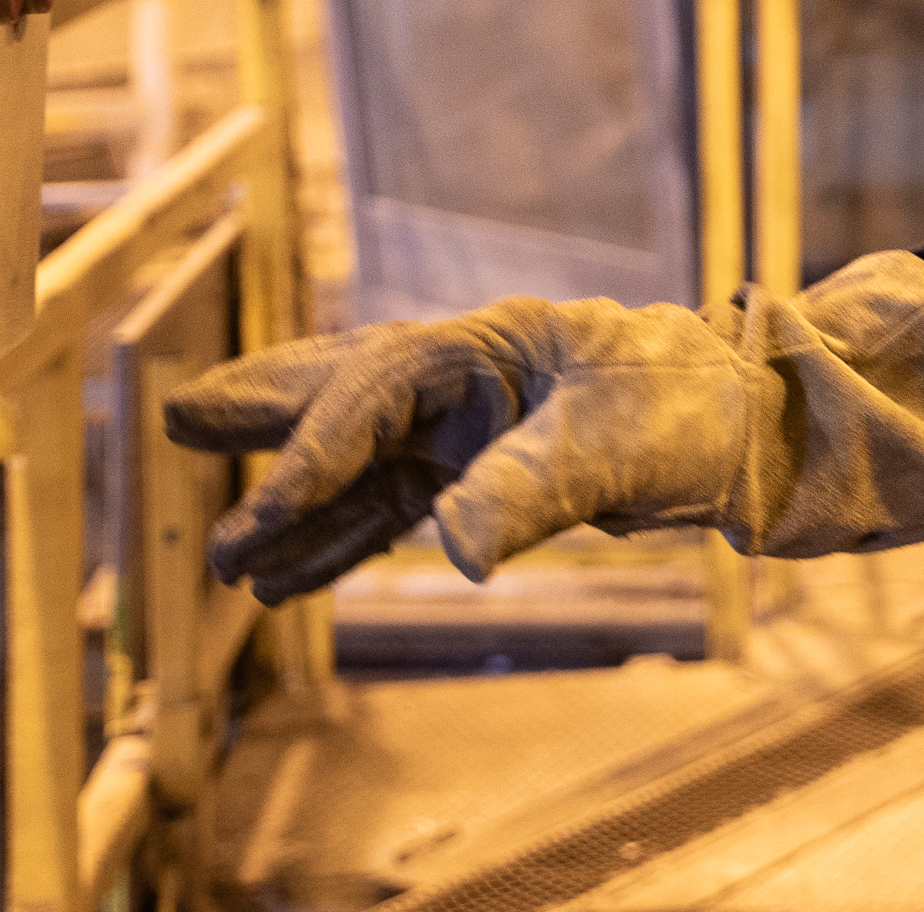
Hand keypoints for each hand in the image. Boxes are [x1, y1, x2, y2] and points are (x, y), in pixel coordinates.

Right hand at [164, 298, 755, 603]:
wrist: (746, 428)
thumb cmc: (689, 410)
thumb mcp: (617, 447)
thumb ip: (532, 491)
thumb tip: (453, 549)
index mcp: (490, 344)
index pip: (375, 389)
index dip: (311, 452)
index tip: (257, 520)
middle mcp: (466, 376)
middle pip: (343, 391)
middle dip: (265, 416)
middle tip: (176, 422)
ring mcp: (469, 424)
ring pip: (359, 457)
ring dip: (294, 504)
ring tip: (224, 554)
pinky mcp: (482, 471)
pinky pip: (391, 503)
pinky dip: (340, 540)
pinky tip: (288, 580)